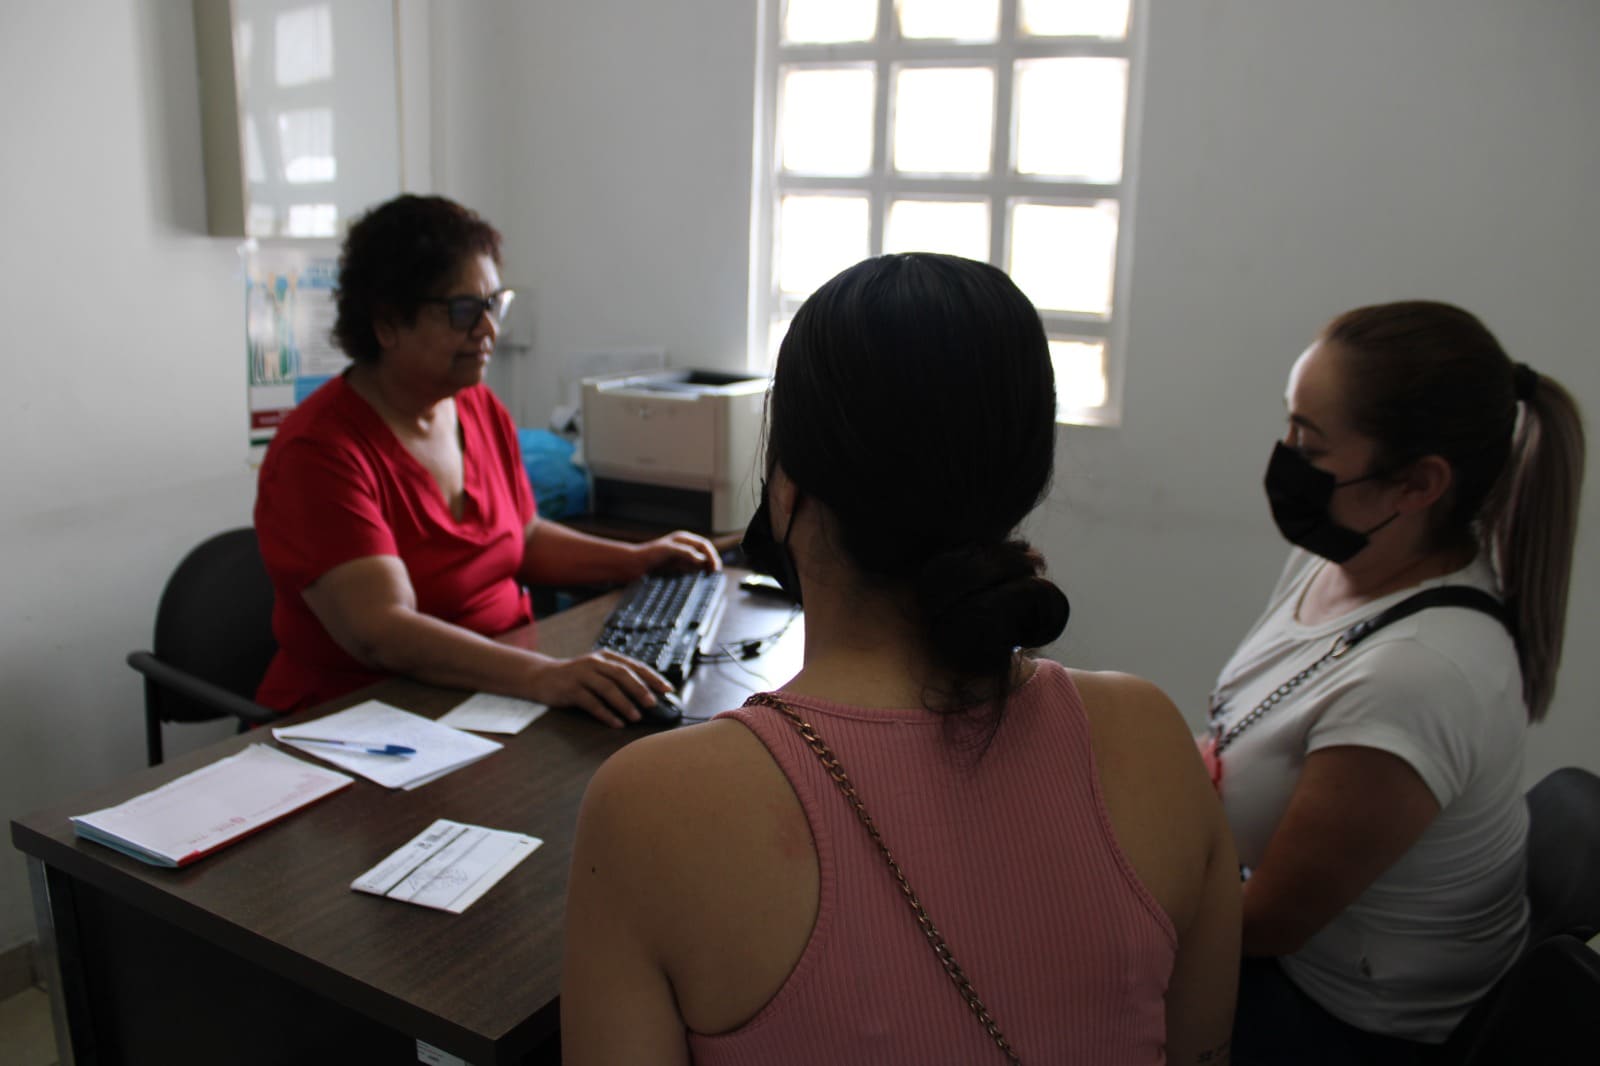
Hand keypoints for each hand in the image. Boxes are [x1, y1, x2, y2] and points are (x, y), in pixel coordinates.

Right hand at [527, 650, 672, 727]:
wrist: (542, 677)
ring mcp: (582, 675)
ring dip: (624, 703)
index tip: (667, 689)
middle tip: (652, 703)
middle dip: (640, 689)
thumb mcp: (598, 671)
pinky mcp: (570, 689)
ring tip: (636, 716)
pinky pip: (591, 702)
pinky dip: (606, 714)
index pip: (634, 665)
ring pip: (608, 688)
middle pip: (622, 674)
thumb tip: (648, 695)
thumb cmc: (577, 677)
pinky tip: (616, 723)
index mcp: (606, 657)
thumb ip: (618, 678)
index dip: (652, 677)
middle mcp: (595, 663)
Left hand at [634, 530, 721, 575]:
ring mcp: (680, 557)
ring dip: (706, 569)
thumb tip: (702, 559)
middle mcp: (684, 547)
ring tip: (711, 579)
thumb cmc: (649, 554)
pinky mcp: (676, 567)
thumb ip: (686, 553)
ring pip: (699, 563)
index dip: (711, 554)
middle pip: (703, 553)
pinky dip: (698, 574)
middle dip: (711, 562)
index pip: (704, 545)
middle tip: (715, 574)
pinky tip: (700, 580)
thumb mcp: (669, 550)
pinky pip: (691, 570)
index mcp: (683, 539)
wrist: (635, 565)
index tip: (715, 566)